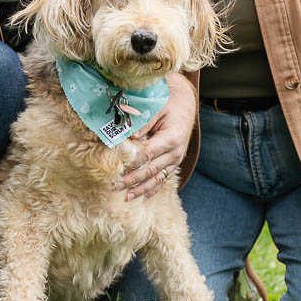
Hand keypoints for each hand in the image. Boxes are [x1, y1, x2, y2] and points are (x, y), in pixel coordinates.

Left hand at [118, 74, 196, 200]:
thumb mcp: (157, 108)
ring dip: (141, 189)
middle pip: (150, 170)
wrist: (185, 104)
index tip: (117, 171)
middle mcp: (175, 152)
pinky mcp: (174, 163)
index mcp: (171, 138)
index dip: (132, 164)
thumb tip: (130, 137)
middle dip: (132, 180)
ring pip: (157, 179)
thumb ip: (144, 123)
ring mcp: (176, 159)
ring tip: (127, 198)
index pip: (147, 154)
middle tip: (115, 186)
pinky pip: (163, 179)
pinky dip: (152, 189)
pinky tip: (142, 197)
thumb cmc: (169, 103)